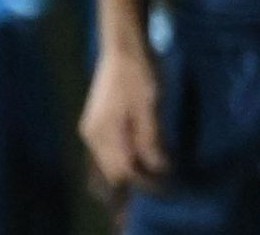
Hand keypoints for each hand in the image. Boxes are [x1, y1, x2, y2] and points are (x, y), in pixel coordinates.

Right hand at [80, 41, 168, 211]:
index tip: (168, 191)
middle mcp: (92, 138)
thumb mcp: (151, 106)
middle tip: (135, 214)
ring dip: (115, 186)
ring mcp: (91, 130)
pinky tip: (119, 174)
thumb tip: (157, 169)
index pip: (126, 173)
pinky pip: (100, 157)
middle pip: (109, 176)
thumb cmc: (141, 73)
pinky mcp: (95, 122)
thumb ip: (152, 140)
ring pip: (101, 169)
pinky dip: (111, 170)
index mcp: (105, 136)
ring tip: (126, 203)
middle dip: (124, 196)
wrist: (123, 44)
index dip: (147, 185)